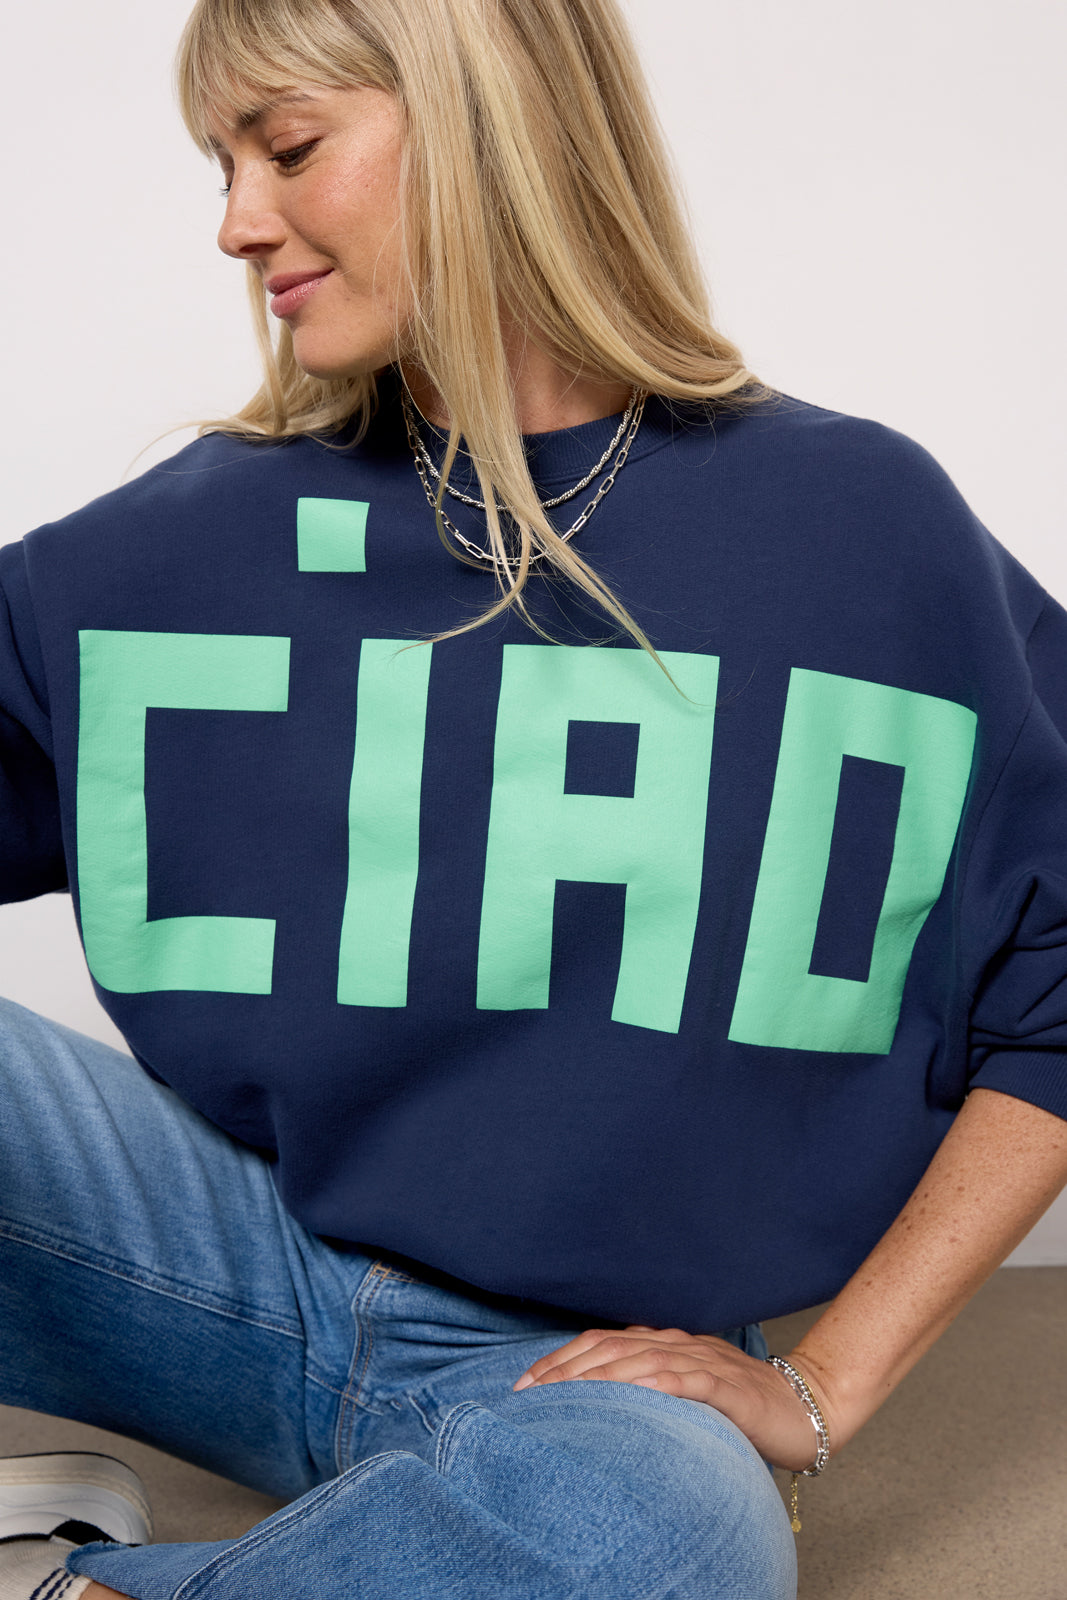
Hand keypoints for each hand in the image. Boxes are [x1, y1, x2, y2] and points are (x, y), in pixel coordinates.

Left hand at [513, 1326, 827, 1471]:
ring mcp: (704, 1362)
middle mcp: (678, 1345)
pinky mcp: (729, 1386)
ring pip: (642, 1360)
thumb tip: (597, 1410)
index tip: (525, 1385)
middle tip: (529, 1394)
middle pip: (611, 1348)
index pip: (601, 1343)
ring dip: (599, 1376)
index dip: (561, 1360)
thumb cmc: (740, 1406)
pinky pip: (689, 1380)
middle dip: (566, 1369)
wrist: (804, 1405)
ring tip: (565, 1395)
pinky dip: (659, 1382)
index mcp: (664, 1344)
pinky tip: (635, 1391)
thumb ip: (648, 1391)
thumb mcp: (686, 1393)